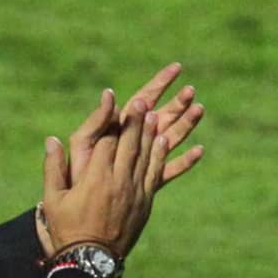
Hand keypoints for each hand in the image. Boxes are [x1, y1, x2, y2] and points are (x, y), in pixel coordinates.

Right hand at [36, 64, 205, 256]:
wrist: (91, 261)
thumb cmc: (67, 230)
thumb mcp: (52, 199)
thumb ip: (52, 168)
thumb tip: (51, 140)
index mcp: (94, 178)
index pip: (106, 140)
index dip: (110, 118)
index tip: (115, 100)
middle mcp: (117, 181)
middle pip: (129, 144)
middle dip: (135, 120)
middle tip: (143, 100)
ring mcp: (134, 192)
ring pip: (145, 156)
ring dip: (150, 133)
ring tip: (155, 113)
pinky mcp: (145, 203)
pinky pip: (155, 173)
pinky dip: (159, 155)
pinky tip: (162, 142)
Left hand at [69, 63, 203, 188]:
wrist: (79, 211)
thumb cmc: (77, 172)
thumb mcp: (84, 141)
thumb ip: (98, 120)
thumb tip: (110, 93)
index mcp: (120, 127)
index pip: (143, 98)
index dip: (160, 82)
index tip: (176, 67)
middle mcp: (134, 141)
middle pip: (162, 116)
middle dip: (178, 102)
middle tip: (192, 89)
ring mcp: (143, 160)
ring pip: (170, 138)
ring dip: (186, 124)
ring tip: (200, 109)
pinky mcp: (149, 182)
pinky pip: (170, 169)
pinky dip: (185, 161)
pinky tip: (199, 150)